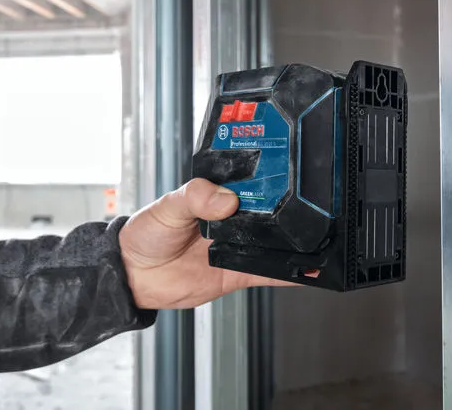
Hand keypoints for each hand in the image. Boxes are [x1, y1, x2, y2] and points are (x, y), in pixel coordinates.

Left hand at [118, 178, 295, 309]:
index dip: (269, 177)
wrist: (133, 276)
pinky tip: (307, 269)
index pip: (249, 182)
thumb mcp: (167, 206)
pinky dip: (287, 273)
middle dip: (288, 209)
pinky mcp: (236, 272)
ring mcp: (235, 246)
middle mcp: (230, 219)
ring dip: (293, 242)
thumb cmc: (145, 234)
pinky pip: (266, 272)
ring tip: (318, 237)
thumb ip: (195, 197)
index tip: (288, 174)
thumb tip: (226, 199)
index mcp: (215, 195)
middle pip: (267, 212)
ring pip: (272, 242)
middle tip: (309, 207)